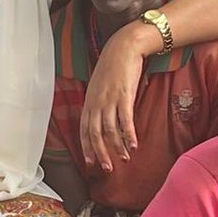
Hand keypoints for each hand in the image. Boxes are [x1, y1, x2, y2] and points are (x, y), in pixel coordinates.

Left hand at [80, 24, 146, 172]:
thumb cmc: (112, 68)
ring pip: (110, 130)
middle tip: (107, 168)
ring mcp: (109, 100)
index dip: (87, 148)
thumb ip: (98, 104)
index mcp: (89, 102)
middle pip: (95, 134)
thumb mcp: (99, 87)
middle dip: (101, 153)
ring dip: (117, 147)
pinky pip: (125, 120)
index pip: (84, 130)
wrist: (123, 48)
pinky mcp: (124, 96)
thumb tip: (101, 121)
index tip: (90, 163)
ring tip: (125, 159)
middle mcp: (96, 103)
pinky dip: (129, 134)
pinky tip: (133, 145)